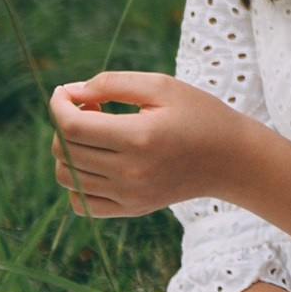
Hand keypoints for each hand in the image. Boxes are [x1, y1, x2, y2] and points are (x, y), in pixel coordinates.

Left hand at [49, 71, 272, 216]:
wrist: (232, 159)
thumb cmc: (199, 115)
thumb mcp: (162, 85)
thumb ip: (112, 83)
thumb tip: (69, 92)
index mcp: (139, 137)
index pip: (71, 126)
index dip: (58, 105)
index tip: (65, 93)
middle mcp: (131, 172)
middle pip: (65, 150)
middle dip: (65, 123)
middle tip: (92, 109)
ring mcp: (130, 195)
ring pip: (67, 176)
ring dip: (69, 151)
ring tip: (96, 135)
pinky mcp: (131, 209)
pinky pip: (80, 203)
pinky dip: (77, 183)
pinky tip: (97, 163)